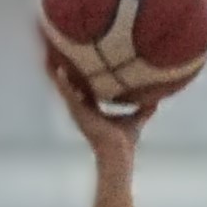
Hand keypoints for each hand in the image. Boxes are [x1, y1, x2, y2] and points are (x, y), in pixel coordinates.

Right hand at [42, 44, 146, 161]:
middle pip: (72, 86)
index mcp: (93, 109)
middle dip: (65, 71)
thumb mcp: (136, 119)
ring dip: (58, 74)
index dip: (84, 76)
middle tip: (59, 54)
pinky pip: (68, 93)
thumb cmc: (125, 142)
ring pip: (66, 88)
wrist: (119, 153)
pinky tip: (57, 69)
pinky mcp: (78, 112)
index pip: (86, 89)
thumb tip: (156, 99)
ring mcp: (79, 110)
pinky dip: (62, 82)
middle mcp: (83, 109)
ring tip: (50, 57)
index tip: (81, 61)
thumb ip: (144, 109)